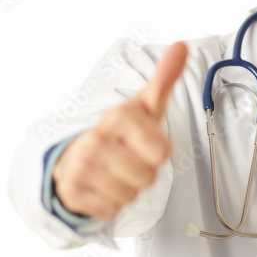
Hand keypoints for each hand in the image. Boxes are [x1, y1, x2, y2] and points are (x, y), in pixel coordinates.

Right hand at [52, 41, 187, 219]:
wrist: (76, 155)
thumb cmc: (120, 132)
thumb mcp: (144, 105)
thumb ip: (165, 78)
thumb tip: (182, 45)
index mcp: (118, 118)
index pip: (162, 153)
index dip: (158, 152)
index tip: (143, 142)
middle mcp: (96, 140)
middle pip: (148, 178)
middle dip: (144, 173)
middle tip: (129, 159)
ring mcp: (81, 167)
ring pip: (131, 195)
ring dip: (128, 188)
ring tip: (116, 172)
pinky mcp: (73, 193)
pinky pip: (112, 210)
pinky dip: (111, 203)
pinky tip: (102, 186)